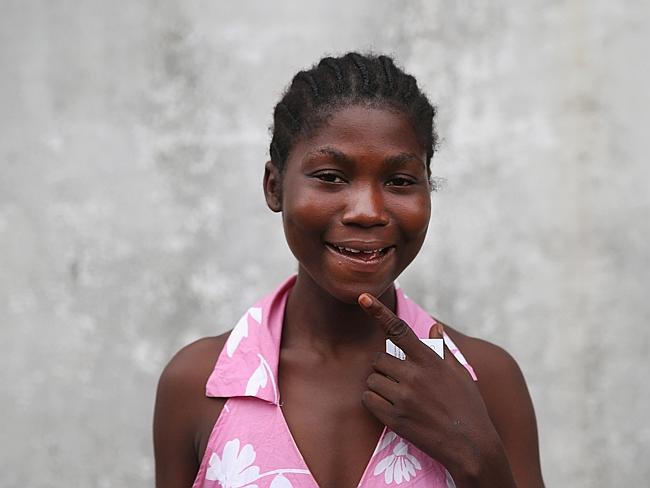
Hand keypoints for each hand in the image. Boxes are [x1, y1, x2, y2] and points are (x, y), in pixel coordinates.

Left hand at [358, 293, 514, 485]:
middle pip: (378, 359)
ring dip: (380, 386)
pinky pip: (368, 400)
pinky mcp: (395, 419)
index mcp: (429, 361)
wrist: (471, 446)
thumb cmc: (468, 407)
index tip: (363, 297)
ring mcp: (403, 398)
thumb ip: (442, 349)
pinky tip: (391, 408)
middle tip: (400, 381)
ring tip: (401, 398)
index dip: (378, 311)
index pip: (399, 330)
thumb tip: (435, 326)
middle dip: (385, 368)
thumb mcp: (460, 374)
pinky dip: (374, 402)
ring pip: (372, 380)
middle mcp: (414, 376)